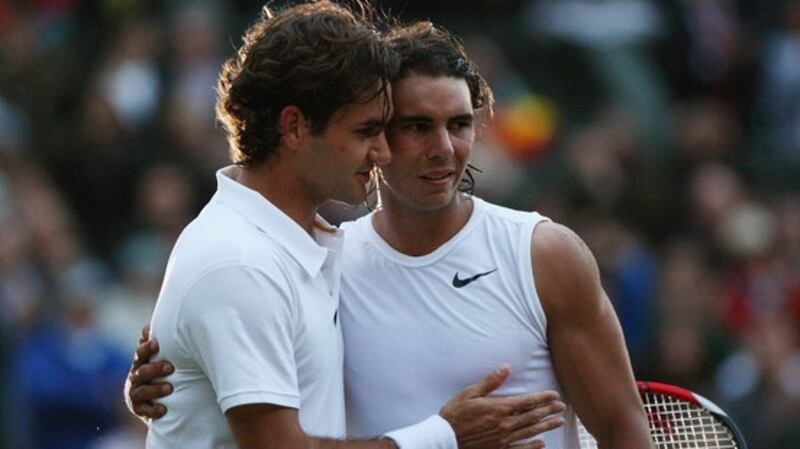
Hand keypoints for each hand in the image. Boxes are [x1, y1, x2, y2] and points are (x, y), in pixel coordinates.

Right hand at [124, 325, 174, 420]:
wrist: (158, 399)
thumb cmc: (162, 371)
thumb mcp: (160, 356)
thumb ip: (159, 342)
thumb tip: (153, 323)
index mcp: (141, 363)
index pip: (140, 354)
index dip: (146, 348)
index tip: (156, 343)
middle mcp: (135, 378)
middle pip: (141, 372)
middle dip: (155, 368)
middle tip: (170, 367)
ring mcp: (136, 394)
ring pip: (142, 391)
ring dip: (155, 388)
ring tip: (170, 387)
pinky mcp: (140, 410)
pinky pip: (145, 411)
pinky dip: (154, 410)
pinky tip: (164, 409)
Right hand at [440, 365, 565, 448]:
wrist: (445, 439)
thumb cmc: (455, 414)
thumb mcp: (469, 393)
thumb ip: (490, 382)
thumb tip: (505, 368)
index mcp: (499, 408)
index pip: (527, 401)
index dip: (543, 398)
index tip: (554, 395)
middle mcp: (505, 424)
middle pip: (533, 416)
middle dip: (549, 411)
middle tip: (562, 407)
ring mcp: (504, 439)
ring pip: (530, 431)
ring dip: (546, 426)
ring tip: (558, 422)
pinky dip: (532, 447)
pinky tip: (541, 444)